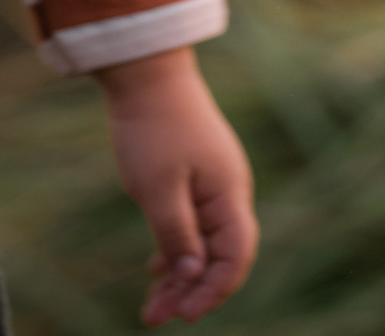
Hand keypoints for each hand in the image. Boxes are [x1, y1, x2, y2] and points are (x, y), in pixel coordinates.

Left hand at [93, 47, 258, 325]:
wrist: (148, 74)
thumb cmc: (153, 129)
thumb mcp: (158, 189)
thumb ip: (176, 236)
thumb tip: (191, 278)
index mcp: (229, 193)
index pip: (236, 255)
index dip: (215, 290)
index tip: (186, 315)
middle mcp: (228, 191)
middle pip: (219, 255)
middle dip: (191, 292)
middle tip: (155, 319)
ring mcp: (211, 184)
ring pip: (203, 243)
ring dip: (180, 277)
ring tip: (151, 309)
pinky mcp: (193, 177)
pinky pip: (192, 225)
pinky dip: (175, 251)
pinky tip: (156, 271)